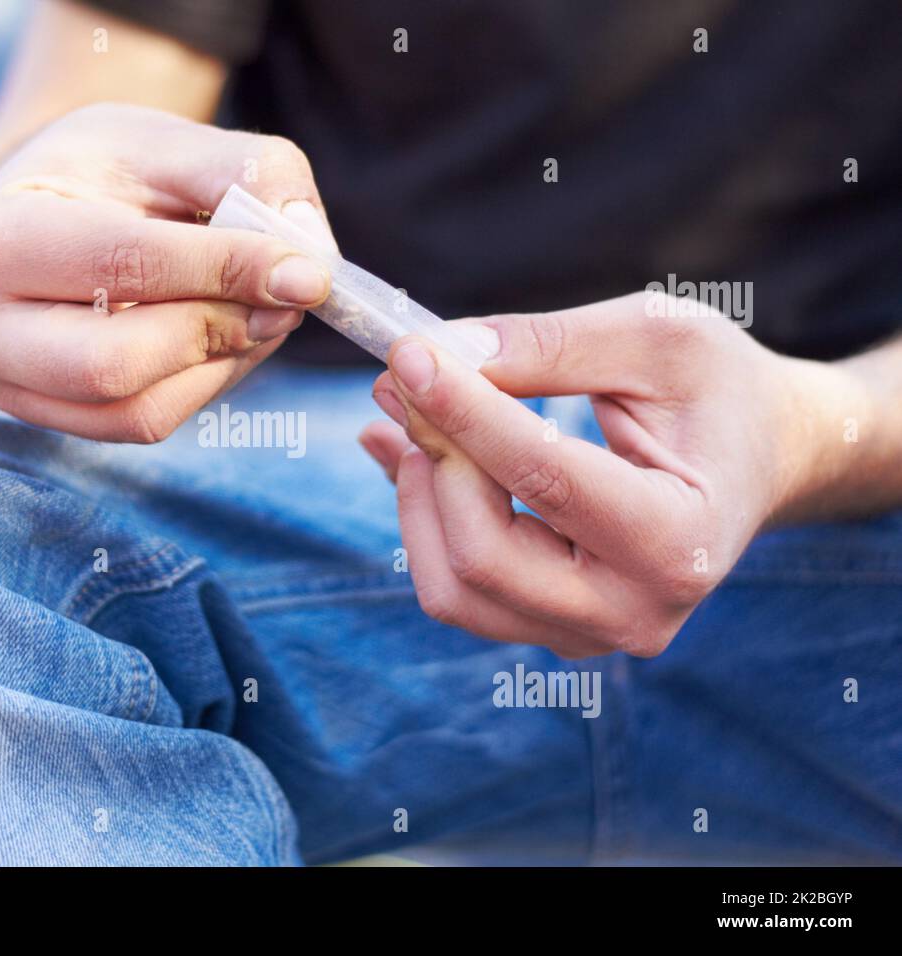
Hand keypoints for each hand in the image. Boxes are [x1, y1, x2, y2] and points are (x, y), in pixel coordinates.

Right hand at [0, 103, 335, 441]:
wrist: (50, 209)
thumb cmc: (106, 173)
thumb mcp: (172, 143)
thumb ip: (247, 176)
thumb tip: (309, 257)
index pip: (122, 266)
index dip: (227, 271)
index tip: (307, 272)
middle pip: (116, 364)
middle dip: (219, 330)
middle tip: (285, 297)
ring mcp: (6, 386)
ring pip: (139, 409)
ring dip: (222, 363)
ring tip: (258, 309)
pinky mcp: (50, 419)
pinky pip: (146, 423)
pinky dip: (204, 385)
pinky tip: (223, 337)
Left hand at [360, 291, 848, 657]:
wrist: (758, 457)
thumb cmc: (719, 390)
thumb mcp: (657, 338)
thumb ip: (549, 345)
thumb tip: (439, 354)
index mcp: (681, 540)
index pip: (545, 480)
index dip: (465, 415)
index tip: (409, 356)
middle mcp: (634, 611)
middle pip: (482, 556)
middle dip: (435, 459)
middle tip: (408, 379)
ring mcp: (587, 633)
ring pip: (452, 587)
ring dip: (415, 493)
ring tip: (407, 412)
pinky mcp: (547, 628)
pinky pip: (453, 586)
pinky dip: (418, 514)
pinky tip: (409, 449)